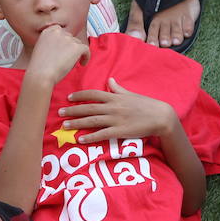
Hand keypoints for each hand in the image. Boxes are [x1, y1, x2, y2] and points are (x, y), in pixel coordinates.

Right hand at [25, 25, 89, 86]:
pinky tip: (82, 64)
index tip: (64, 48)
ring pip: (78, 44)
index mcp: (47, 32)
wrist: (40, 75)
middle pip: (70, 38)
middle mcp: (58, 32)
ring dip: (76, 53)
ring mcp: (67, 39)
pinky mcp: (76, 47)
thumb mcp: (40, 49)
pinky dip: (86, 57)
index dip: (63, 40)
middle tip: (66, 60)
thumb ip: (50, 44)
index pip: (60, 30)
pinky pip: (86, 50)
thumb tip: (62, 48)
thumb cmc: (38, 68)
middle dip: (69, 48)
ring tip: (70, 65)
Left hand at [58, 78, 176, 142]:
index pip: (93, 94)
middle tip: (59, 113)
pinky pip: (102, 134)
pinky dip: (90, 137)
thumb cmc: (146, 105)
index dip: (79, 95)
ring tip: (65, 126)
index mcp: (115, 97)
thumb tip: (110, 80)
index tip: (68, 97)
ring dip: (77, 123)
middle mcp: (113, 107)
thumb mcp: (131, 94)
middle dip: (73, 110)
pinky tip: (80, 140)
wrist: (160, 116)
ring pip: (92, 121)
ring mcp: (116, 119)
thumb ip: (118, 89)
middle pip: (88, 108)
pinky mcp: (120, 131)